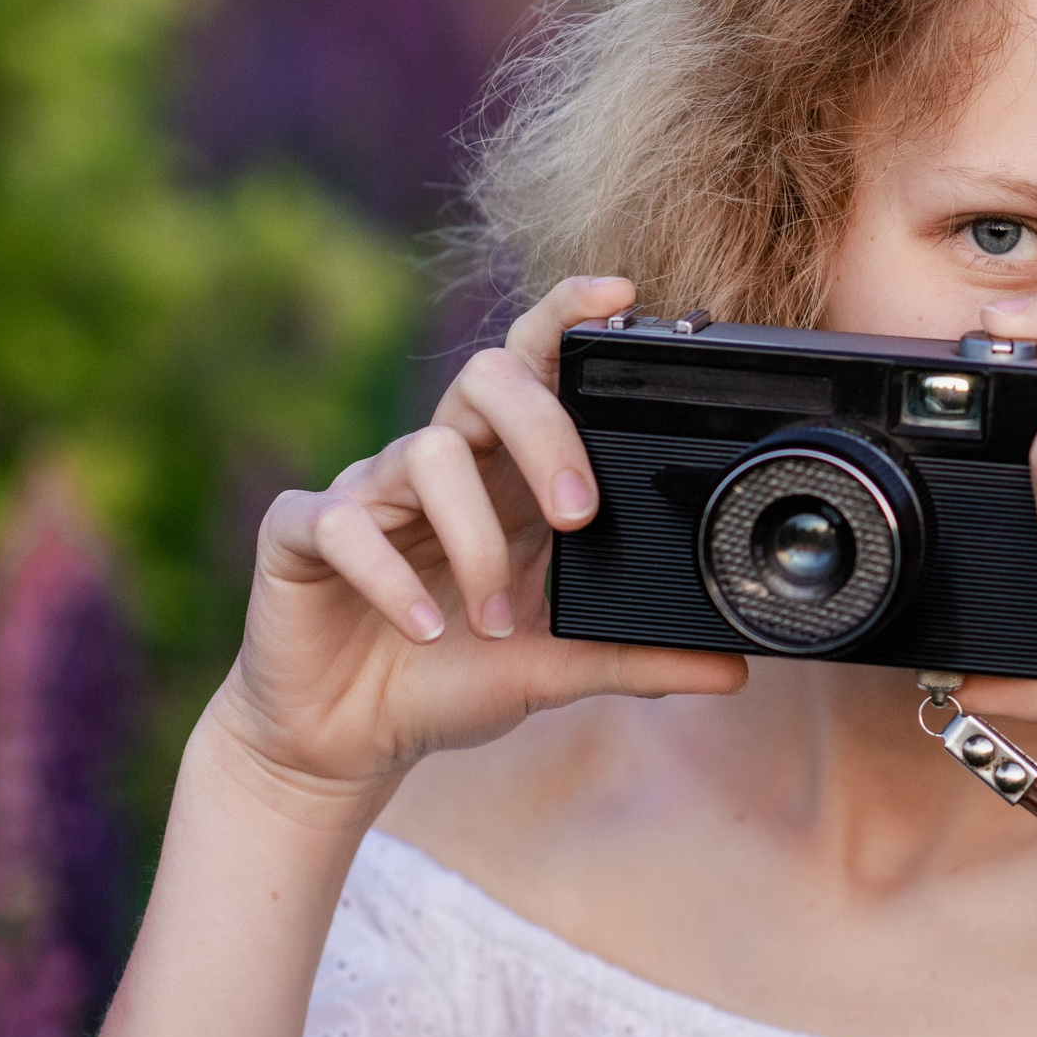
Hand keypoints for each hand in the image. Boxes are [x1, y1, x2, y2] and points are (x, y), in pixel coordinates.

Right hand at [213, 276, 746, 809]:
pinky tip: (423, 627)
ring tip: (497, 618)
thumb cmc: (450, 678)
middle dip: (543, 432)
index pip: (535, 365)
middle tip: (578, 516)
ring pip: (425, 453)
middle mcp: (438, 463)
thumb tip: (735, 670)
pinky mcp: (301, 534)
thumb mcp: (558, 668)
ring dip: (475, 541)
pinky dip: (389, 575)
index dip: (567, 317)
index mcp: (503, 475)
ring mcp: (366, 491)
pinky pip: (340, 520)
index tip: (622, 295)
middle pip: (486, 376)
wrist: (345, 741)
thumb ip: (639, 658)